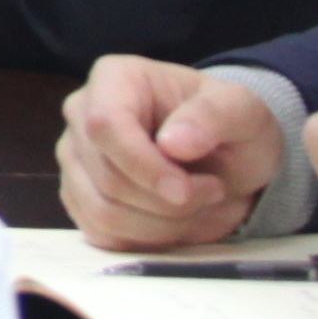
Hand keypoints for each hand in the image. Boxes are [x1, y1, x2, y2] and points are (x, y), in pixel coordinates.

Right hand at [56, 55, 278, 251]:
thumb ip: (213, 116)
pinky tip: (177, 223)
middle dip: (167, 202)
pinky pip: (102, 235)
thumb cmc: (229, 125)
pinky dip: (147, 240)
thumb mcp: (242, 110)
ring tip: (200, 208)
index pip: (106, 125)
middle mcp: (81, 114)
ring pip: (103, 213)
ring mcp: (75, 159)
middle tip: (214, 192)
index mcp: (114, 78)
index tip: (184, 190)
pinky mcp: (78, 198)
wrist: (225, 156)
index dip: (143, 165)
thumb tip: (173, 143)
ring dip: (162, 225)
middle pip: (107, 177)